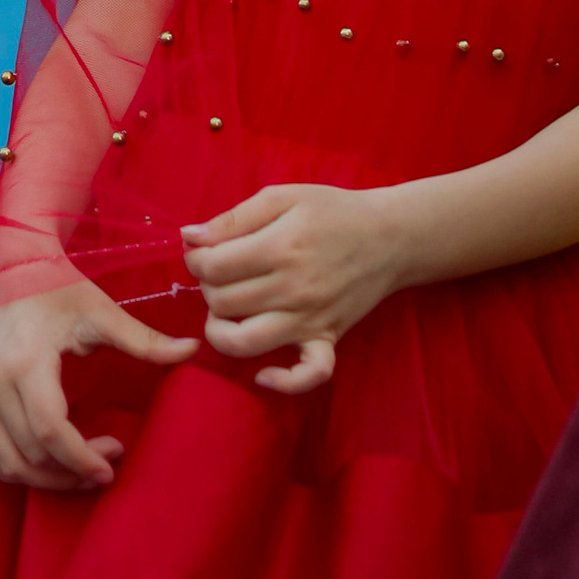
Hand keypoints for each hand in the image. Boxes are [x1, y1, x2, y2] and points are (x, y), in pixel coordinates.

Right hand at [0, 279, 195, 490]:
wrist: (10, 263)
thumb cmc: (57, 286)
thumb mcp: (102, 311)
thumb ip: (144, 339)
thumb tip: (193, 350)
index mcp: (25, 361)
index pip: (51, 432)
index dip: (83, 459)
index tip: (112, 465)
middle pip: (31, 455)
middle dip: (73, 471)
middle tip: (108, 459)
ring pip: (6, 463)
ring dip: (46, 479)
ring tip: (81, 468)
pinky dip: (13, 470)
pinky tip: (45, 465)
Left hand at [182, 181, 407, 388]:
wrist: (389, 237)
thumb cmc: (332, 211)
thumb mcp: (282, 197)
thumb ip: (234, 218)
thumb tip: (189, 236)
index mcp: (280, 247)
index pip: (214, 267)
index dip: (195, 259)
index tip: (200, 252)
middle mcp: (293, 289)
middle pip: (223, 303)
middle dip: (207, 288)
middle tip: (218, 273)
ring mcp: (311, 319)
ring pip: (247, 342)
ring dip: (222, 330)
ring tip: (225, 311)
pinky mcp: (328, 339)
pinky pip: (308, 375)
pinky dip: (283, 382)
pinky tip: (262, 374)